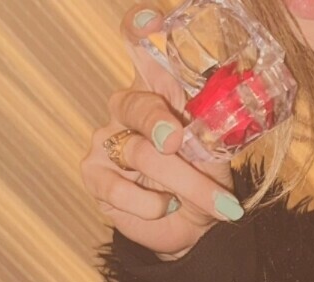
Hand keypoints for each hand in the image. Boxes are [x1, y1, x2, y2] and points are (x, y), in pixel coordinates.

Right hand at [80, 5, 243, 259]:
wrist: (187, 228)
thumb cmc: (202, 184)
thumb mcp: (216, 162)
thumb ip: (210, 144)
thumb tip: (208, 139)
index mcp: (162, 95)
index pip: (143, 52)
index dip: (141, 32)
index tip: (149, 20)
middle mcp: (130, 110)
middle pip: (137, 104)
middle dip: (160, 124)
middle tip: (177, 142)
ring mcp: (107, 140)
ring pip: (138, 152)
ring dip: (185, 183)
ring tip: (218, 205)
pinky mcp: (95, 174)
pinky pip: (119, 187)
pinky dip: (151, 204)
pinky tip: (166, 207)